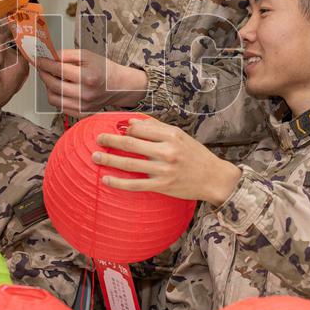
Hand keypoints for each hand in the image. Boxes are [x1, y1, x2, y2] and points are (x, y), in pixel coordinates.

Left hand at [35, 49, 147, 116]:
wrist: (118, 86)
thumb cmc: (103, 69)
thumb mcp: (87, 55)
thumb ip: (66, 55)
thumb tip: (48, 56)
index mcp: (88, 77)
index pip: (58, 70)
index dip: (45, 63)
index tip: (38, 59)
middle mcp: (85, 94)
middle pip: (53, 85)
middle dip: (43, 74)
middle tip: (41, 67)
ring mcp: (83, 106)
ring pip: (53, 98)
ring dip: (48, 87)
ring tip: (51, 77)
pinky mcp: (81, 113)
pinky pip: (60, 106)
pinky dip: (56, 96)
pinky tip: (59, 87)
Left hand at [94, 118, 241, 205]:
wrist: (214, 178)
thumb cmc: (195, 155)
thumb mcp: (180, 136)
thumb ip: (157, 128)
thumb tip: (131, 122)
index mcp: (171, 135)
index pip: (141, 128)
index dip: (126, 128)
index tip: (116, 129)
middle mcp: (167, 151)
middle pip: (131, 144)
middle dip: (110, 140)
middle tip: (98, 138)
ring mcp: (164, 170)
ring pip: (129, 164)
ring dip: (109, 159)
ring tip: (95, 156)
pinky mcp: (162, 186)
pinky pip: (135, 185)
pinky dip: (118, 182)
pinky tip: (106, 179)